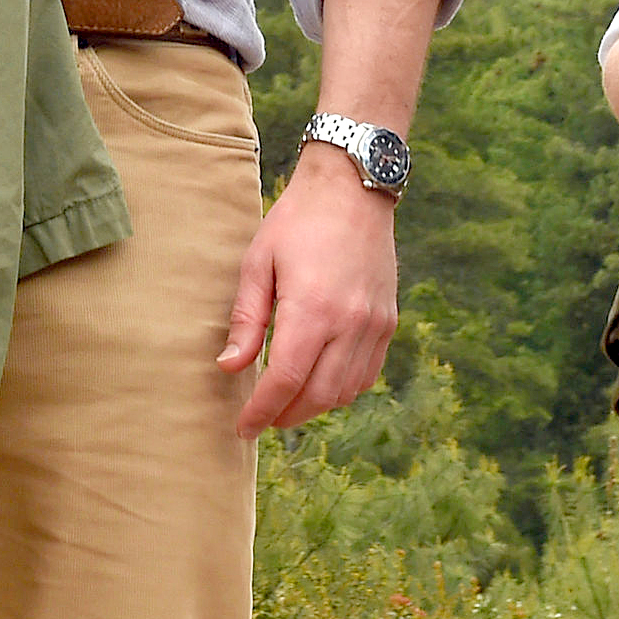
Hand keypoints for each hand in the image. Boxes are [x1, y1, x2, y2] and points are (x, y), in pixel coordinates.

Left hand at [220, 153, 399, 436]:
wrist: (352, 189)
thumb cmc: (296, 221)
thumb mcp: (257, 262)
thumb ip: (246, 319)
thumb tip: (230, 367)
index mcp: (313, 309)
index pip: (286, 381)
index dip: (262, 411)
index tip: (243, 428)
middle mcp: (350, 324)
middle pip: (318, 396)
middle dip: (286, 415)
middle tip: (261, 418)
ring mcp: (375, 325)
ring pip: (345, 391)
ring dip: (314, 406)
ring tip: (286, 401)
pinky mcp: (388, 321)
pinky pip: (367, 374)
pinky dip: (341, 388)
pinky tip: (319, 381)